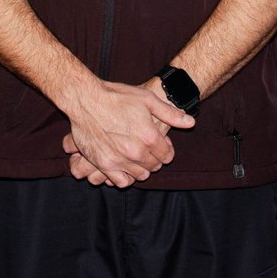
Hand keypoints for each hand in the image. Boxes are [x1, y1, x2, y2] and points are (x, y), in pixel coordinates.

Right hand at [59, 79, 194, 187]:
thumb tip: (190, 122)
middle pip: (154, 166)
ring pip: (140, 175)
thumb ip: (170, 114)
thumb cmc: (117, 96)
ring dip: (141, 168)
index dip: (166, 149)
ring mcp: (120, 160)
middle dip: (154, 158)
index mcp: (149, 136)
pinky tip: (124, 166)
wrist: (86, 99)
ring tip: (135, 156)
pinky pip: (121, 181)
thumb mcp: (147, 99)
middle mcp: (136, 152)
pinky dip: (125, 177)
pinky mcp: (104, 164)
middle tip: (147, 148)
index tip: (159, 143)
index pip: (167, 155)